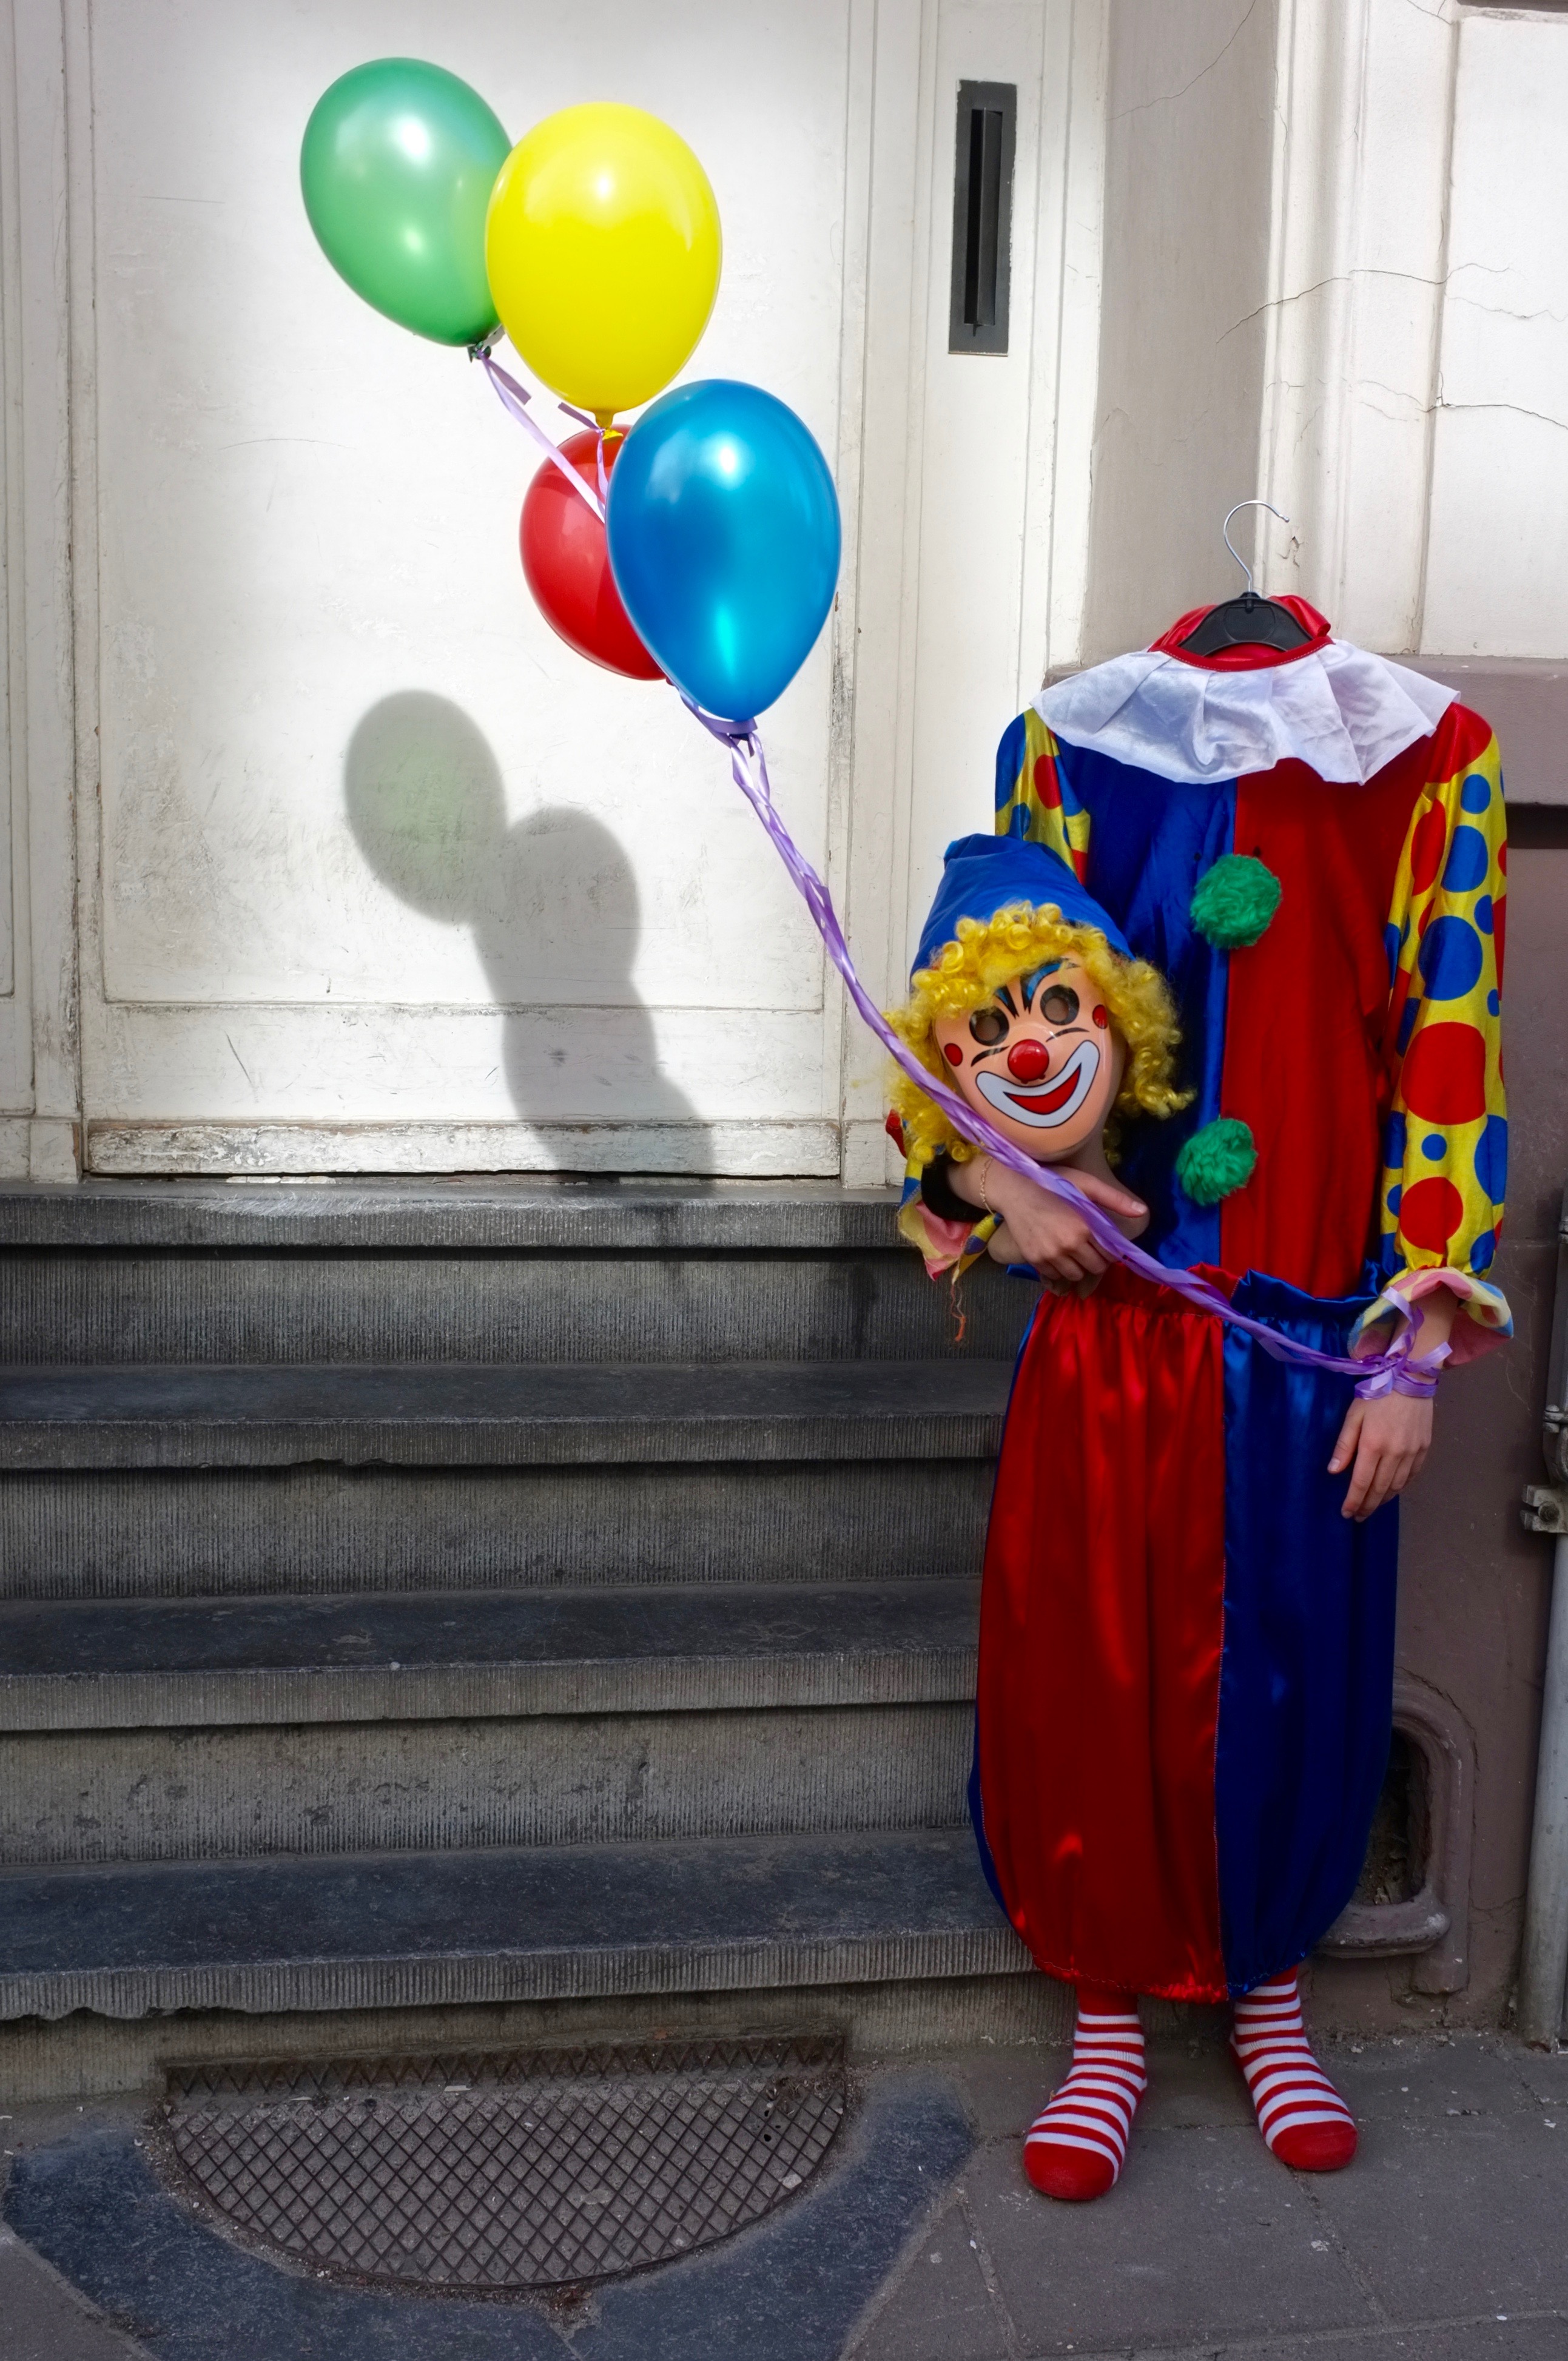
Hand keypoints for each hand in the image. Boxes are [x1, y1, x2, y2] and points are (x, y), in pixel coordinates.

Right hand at [981, 1162, 1147, 1287]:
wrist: (1013, 1188)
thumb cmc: (1052, 1182)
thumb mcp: (1086, 1184)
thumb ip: (1115, 1200)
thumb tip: (1143, 1211)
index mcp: (1084, 1228)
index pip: (1109, 1254)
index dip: (1109, 1250)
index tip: (1103, 1241)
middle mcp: (1068, 1246)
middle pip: (1094, 1268)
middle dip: (1097, 1260)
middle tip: (1090, 1246)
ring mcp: (1049, 1255)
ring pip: (1076, 1275)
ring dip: (1079, 1267)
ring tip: (1074, 1251)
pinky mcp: (1034, 1260)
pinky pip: (1055, 1276)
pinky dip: (1060, 1269)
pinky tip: (1058, 1253)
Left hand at [1329, 1391, 1433, 1520]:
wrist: (1410, 1380)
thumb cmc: (1376, 1396)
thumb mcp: (1353, 1416)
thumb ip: (1344, 1445)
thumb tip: (1333, 1472)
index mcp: (1373, 1445)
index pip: (1361, 1482)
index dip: (1353, 1501)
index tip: (1346, 1513)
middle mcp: (1394, 1454)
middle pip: (1379, 1489)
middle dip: (1367, 1506)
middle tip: (1358, 1516)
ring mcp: (1412, 1453)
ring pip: (1396, 1486)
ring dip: (1383, 1500)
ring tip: (1372, 1507)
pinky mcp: (1424, 1449)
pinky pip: (1411, 1476)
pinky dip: (1400, 1488)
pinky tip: (1392, 1491)